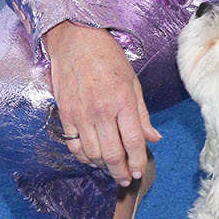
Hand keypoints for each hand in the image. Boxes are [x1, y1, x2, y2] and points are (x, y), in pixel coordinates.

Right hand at [44, 22, 160, 186]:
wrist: (75, 39)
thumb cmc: (107, 56)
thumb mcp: (132, 82)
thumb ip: (142, 114)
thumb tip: (154, 138)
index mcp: (123, 101)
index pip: (133, 142)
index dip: (137, 163)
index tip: (138, 172)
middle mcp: (101, 111)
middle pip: (112, 155)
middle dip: (121, 172)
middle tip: (125, 179)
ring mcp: (81, 114)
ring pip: (92, 154)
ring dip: (103, 167)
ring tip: (110, 168)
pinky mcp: (65, 114)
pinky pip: (74, 146)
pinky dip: (83, 157)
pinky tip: (92, 157)